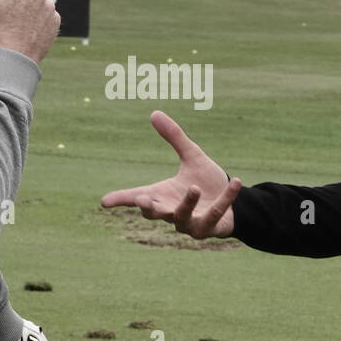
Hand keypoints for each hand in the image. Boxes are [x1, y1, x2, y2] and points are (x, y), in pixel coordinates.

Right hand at [100, 110, 240, 238]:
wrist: (233, 204)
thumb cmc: (206, 182)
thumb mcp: (192, 157)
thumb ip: (175, 138)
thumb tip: (154, 113)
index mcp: (163, 196)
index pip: (137, 198)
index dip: (121, 200)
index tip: (104, 201)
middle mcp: (172, 213)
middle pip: (154, 213)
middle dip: (149, 207)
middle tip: (142, 199)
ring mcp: (190, 224)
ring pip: (183, 217)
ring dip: (187, 204)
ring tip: (194, 188)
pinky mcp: (210, 228)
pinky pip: (217, 213)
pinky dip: (227, 197)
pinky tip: (236, 181)